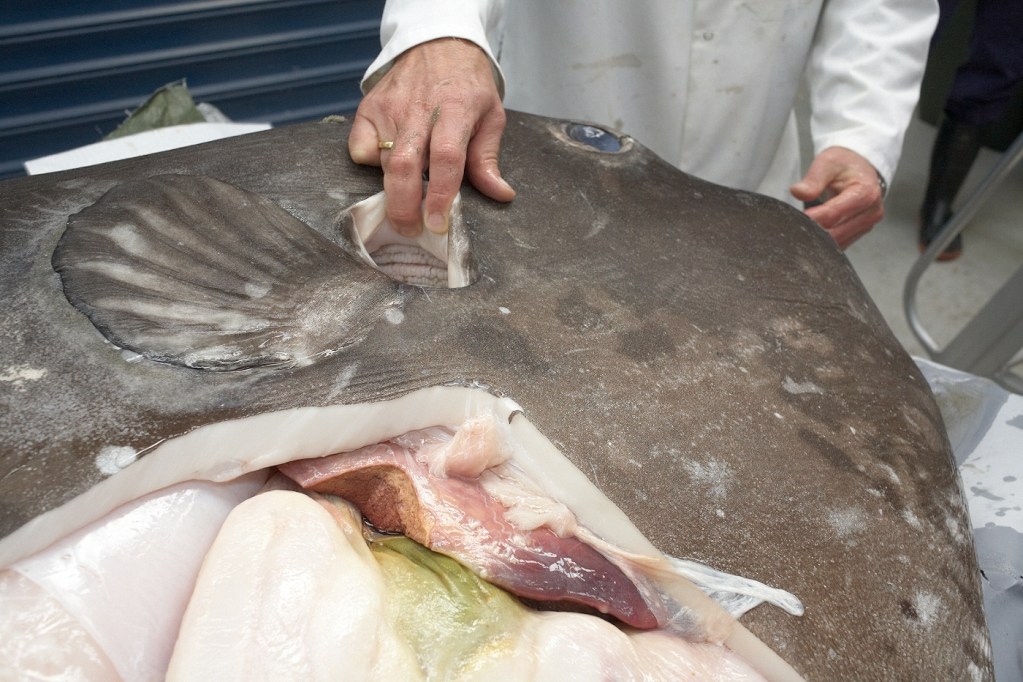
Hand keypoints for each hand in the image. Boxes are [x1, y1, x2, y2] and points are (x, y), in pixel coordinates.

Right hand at [349, 38, 515, 236]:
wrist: (437, 43)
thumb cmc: (467, 84)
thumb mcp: (491, 116)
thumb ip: (488, 158)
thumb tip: (500, 194)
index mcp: (455, 110)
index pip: (446, 158)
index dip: (440, 195)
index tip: (438, 222)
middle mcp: (418, 108)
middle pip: (404, 166)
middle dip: (403, 206)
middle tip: (410, 229)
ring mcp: (389, 107)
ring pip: (382, 162)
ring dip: (392, 189)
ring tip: (406, 200)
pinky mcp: (368, 108)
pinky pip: (360, 149)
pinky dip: (372, 163)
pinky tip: (389, 161)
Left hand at [789, 146, 884, 248]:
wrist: (860, 168)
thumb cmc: (844, 164)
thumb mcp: (827, 163)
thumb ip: (813, 179)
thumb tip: (798, 192)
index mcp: (865, 193)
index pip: (833, 214)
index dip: (812, 218)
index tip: (796, 219)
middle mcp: (871, 212)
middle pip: (835, 232)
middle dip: (814, 230)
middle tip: (794, 226)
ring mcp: (868, 224)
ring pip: (838, 242)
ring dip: (819, 238)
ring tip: (803, 228)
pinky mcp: (861, 231)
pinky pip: (841, 243)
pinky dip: (826, 241)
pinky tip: (814, 232)